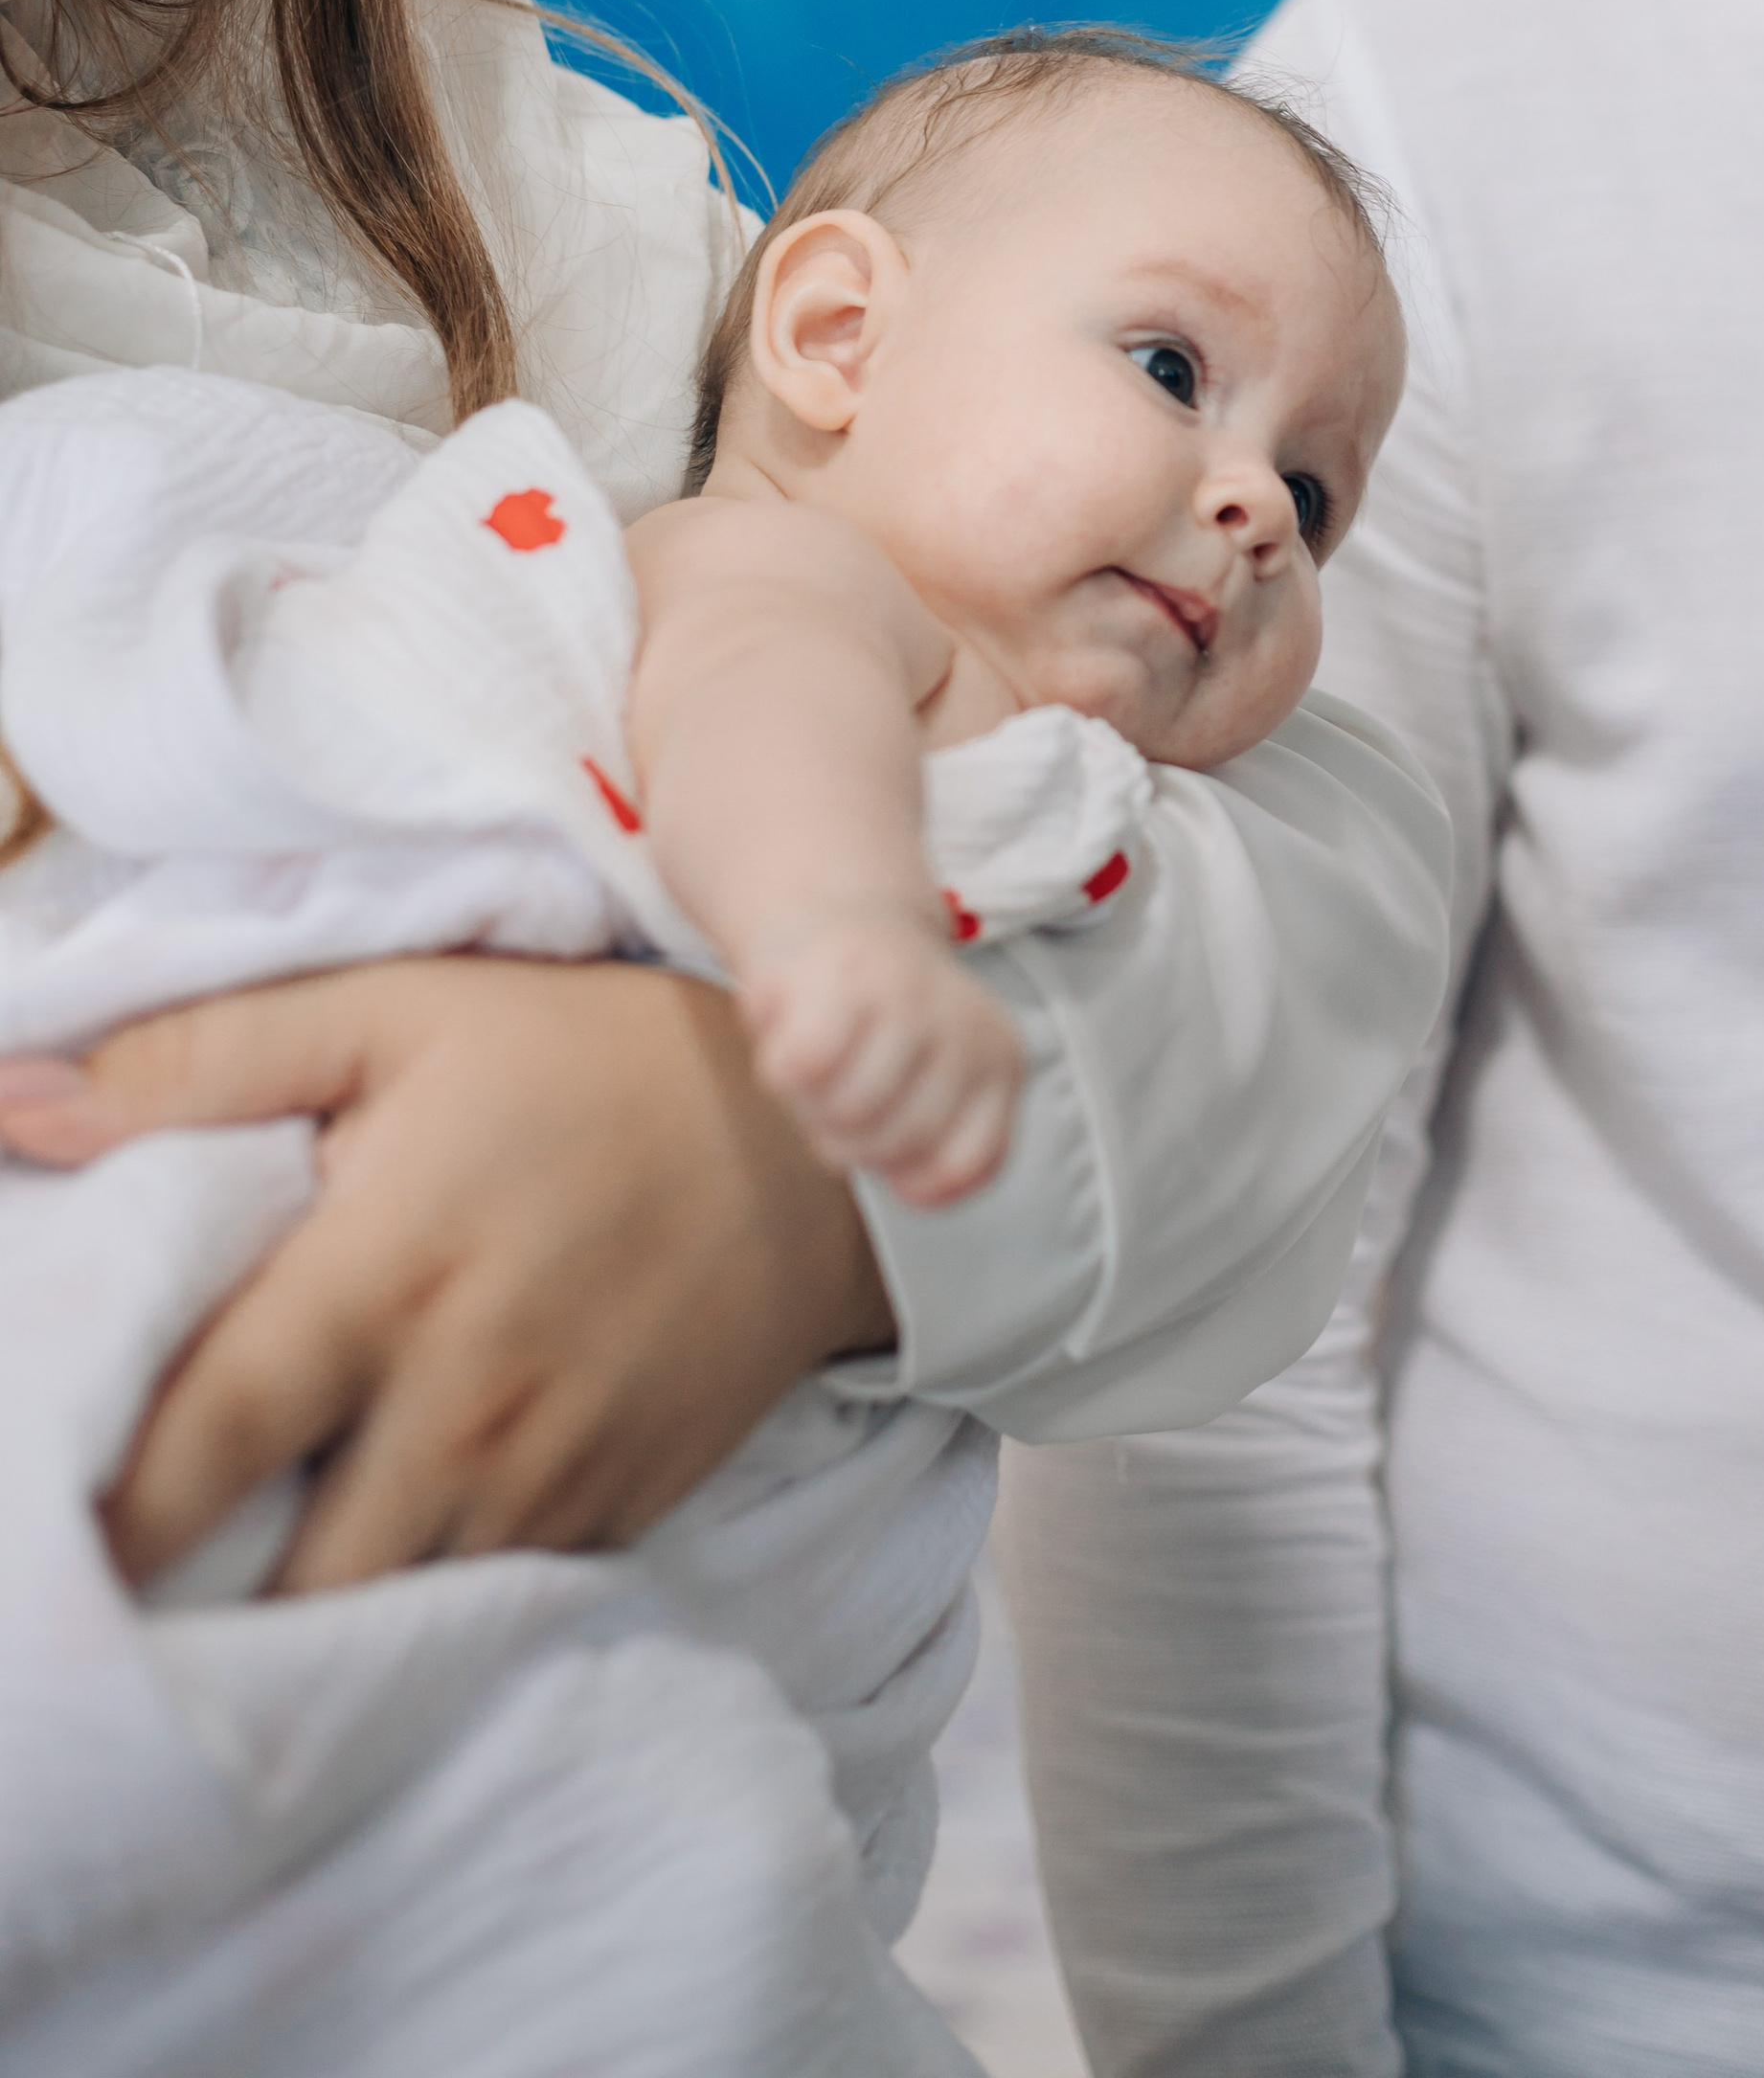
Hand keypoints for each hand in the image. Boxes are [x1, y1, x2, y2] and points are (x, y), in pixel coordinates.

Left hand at [0, 955, 891, 1591]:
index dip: (104, 1517)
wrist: (820, 1142)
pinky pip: (485, 1606)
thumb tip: (13, 1104)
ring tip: (241, 1587)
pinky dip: (421, 1605)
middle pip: (285, 1584)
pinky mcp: (614, 1519)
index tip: (49, 1542)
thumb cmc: (581, 1057)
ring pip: (385, 1616)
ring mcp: (549, 1477)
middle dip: (200, 1606)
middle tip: (138, 1583)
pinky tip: (376, 1565)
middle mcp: (463, 1402)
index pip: (198, 1443)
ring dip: (309, 1616)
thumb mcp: (398, 1011)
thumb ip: (200, 1055)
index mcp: (384, 1273)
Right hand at [742, 917, 1025, 1207]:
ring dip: (808, 1103)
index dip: (911, 1180)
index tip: (888, 1153)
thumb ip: (935, 1146)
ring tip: (818, 1060)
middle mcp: (967, 1027)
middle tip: (837, 1089)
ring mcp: (910, 997)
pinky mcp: (845, 973)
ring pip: (845, 1115)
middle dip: (845, 1139)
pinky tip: (791, 1026)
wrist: (836, 909)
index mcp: (1000, 1062)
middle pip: (891, 1146)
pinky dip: (778, 1064)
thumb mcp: (932, 1084)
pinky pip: (799, 1070)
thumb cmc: (879, 1024)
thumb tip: (917, 1188)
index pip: (964, 1167)